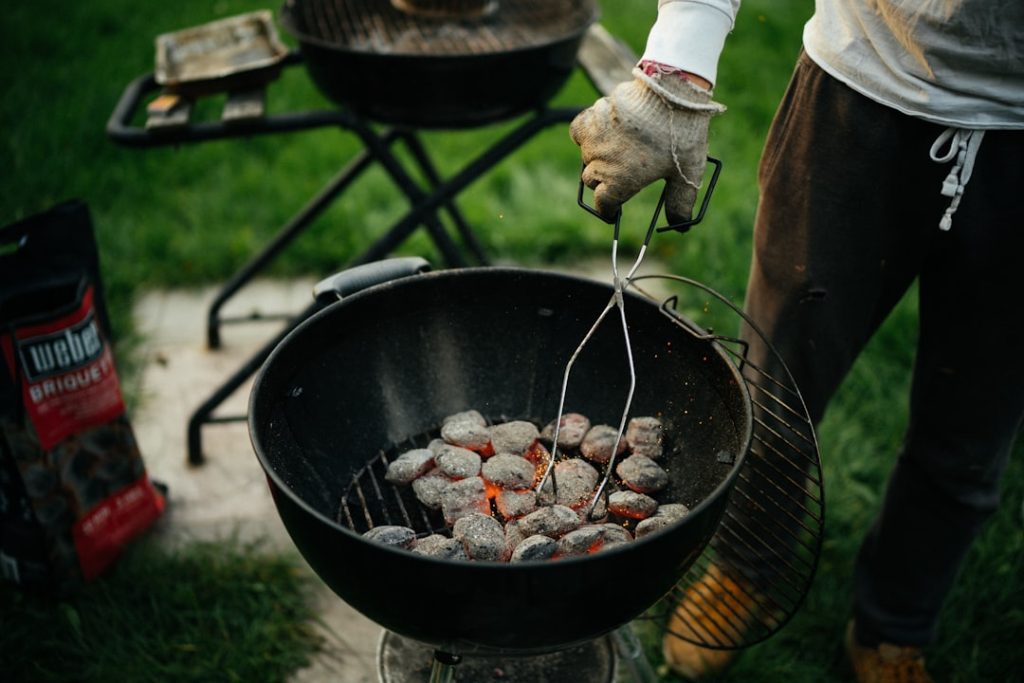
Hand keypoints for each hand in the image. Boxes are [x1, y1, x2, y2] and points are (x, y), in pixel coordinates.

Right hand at [570, 68, 724, 223]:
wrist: (672, 94)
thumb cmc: (682, 136)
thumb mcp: (687, 174)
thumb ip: (680, 203)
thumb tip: (681, 227)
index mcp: (620, 184)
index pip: (603, 206)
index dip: (609, 210)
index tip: (614, 211)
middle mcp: (601, 164)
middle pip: (593, 181)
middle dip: (605, 182)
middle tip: (623, 173)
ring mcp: (593, 140)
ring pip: (585, 157)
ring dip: (597, 157)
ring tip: (619, 148)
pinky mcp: (592, 116)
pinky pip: (578, 132)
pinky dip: (586, 135)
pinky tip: (601, 133)